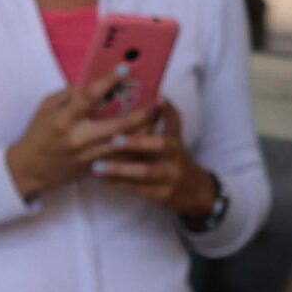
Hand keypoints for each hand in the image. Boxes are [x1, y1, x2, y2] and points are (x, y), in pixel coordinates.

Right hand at [4, 72, 164, 202]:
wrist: (29, 170)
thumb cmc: (38, 134)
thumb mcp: (46, 109)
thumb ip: (68, 94)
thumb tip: (92, 81)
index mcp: (65, 119)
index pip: (89, 96)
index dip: (108, 81)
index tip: (125, 68)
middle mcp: (79, 138)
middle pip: (119, 124)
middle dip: (142, 112)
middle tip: (157, 100)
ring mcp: (89, 155)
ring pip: (125, 144)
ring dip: (145, 130)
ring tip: (159, 116)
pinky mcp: (95, 168)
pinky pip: (121, 158)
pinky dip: (136, 146)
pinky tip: (150, 136)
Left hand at [90, 101, 219, 220]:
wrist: (195, 191)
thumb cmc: (177, 159)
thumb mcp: (176, 139)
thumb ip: (169, 118)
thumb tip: (159, 96)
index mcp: (174, 145)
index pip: (166, 131)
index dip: (152, 122)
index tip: (125, 123)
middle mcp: (174, 160)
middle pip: (157, 148)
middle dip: (135, 145)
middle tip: (112, 142)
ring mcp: (169, 179)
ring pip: (144, 173)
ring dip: (119, 170)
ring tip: (96, 167)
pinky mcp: (161, 195)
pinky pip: (137, 189)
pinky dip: (118, 184)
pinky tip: (101, 180)